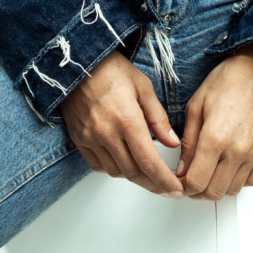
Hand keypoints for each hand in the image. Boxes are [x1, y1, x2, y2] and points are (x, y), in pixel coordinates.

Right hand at [59, 50, 184, 197]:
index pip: (149, 161)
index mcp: (127, 119)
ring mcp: (90, 138)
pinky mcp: (79, 139)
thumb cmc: (112, 70)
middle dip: (153, 185)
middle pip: (133, 173)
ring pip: (116, 172)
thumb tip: (173, 143)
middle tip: (166, 189)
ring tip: (149, 175)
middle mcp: (107, 133)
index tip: (176, 190)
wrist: (76, 62)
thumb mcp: (143, 87)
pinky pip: (97, 166)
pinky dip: (114, 170)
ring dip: (134, 178)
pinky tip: (124, 163)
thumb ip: (159, 118)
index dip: (164, 181)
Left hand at [177, 38, 252, 200]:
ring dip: (218, 187)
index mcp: (215, 137)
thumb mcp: (196, 105)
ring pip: (234, 189)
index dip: (184, 187)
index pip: (196, 181)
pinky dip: (240, 181)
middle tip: (192, 180)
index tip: (179, 182)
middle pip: (214, 192)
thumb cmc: (228, 80)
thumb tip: (182, 168)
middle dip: (198, 191)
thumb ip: (188, 141)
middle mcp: (237, 149)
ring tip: (210, 173)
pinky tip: (230, 167)